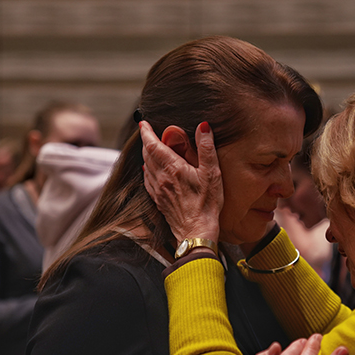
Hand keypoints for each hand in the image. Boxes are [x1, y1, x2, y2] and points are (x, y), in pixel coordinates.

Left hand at [140, 121, 222, 241]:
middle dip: (147, 141)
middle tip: (149, 132)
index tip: (143, 123)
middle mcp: (160, 178)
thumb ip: (206, 148)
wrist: (197, 232)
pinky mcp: (158, 201)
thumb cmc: (206, 204)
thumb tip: (203, 127)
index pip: (153, 145)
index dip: (146, 132)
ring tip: (152, 149)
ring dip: (147, 155)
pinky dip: (148, 171)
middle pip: (147, 154)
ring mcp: (158, 190)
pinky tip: (152, 171)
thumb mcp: (212, 173)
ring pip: (146, 167)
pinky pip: (148, 180)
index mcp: (172, 168)